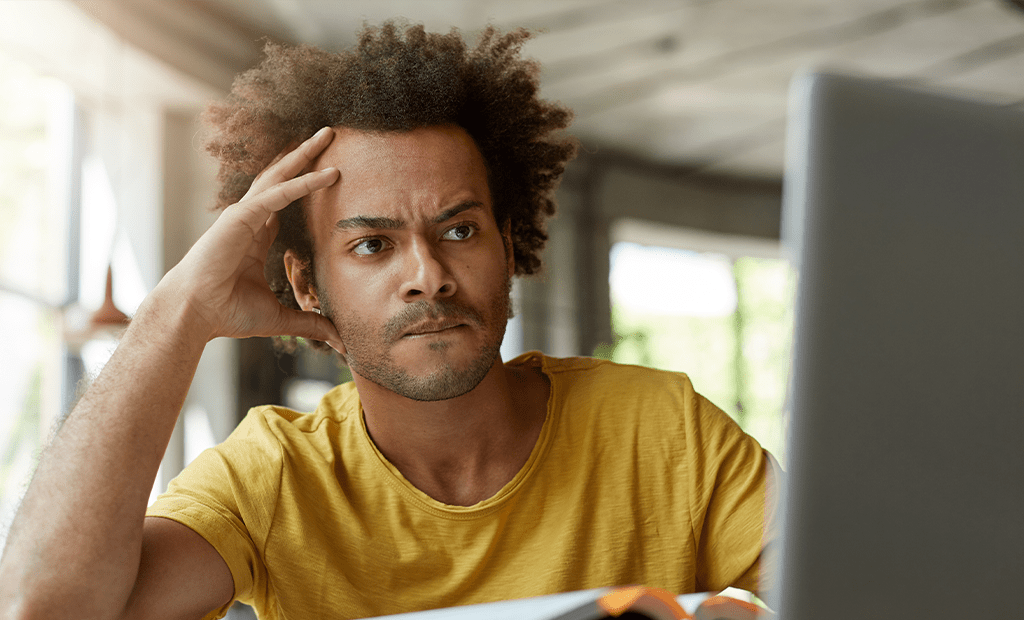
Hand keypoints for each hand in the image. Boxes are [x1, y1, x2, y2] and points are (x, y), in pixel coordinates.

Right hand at [156, 126, 341, 348]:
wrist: (196, 315)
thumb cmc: (227, 313)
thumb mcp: (279, 317)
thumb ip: (310, 322)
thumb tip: (338, 338)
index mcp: (257, 235)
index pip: (286, 200)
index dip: (306, 182)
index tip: (329, 170)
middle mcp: (251, 218)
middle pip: (283, 177)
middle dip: (306, 155)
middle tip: (329, 134)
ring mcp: (244, 215)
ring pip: (280, 176)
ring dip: (305, 155)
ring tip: (327, 135)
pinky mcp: (241, 218)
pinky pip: (277, 195)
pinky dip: (302, 183)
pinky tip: (327, 174)